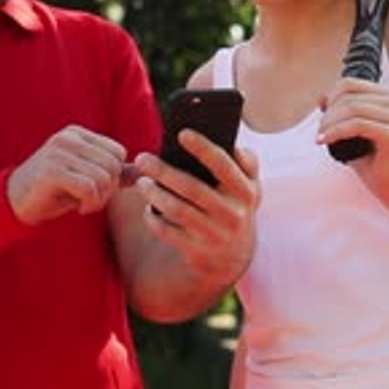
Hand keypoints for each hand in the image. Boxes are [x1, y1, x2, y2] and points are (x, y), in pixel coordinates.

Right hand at [7, 125, 126, 225]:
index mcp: (77, 134)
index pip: (117, 152)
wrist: (14, 202)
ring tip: (87, 205)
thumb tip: (143, 172)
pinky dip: (90, 203)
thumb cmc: (54, 191)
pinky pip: (88, 188)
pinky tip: (79, 208)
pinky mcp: (51, 171)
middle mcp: (68, 138)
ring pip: (103, 177)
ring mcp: (58, 152)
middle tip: (94, 202)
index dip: (115, 176)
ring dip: (100, 200)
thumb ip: (113, 173)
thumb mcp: (86, 178)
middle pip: (112, 165)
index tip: (99, 190)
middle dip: (110, 190)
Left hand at [134, 128, 258, 286]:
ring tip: (141, 181)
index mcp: (246, 190)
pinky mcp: (197, 252)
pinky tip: (147, 208)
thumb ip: (243, 160)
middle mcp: (233, 214)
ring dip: (155, 194)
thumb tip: (219, 134)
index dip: (204, 148)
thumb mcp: (247, 184)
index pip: (224, 165)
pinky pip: (168, 233)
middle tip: (142, 158)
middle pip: (193, 188)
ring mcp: (216, 235)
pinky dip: (153, 219)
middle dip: (164, 171)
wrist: (233, 255)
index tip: (182, 134)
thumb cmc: (233, 203)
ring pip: (178, 211)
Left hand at [317, 77, 388, 209]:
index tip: (321, 114)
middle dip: (328, 114)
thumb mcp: (352, 129)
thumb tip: (321, 98)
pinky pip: (356, 125)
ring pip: (351, 109)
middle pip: (348, 97)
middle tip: (320, 131)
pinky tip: (322, 140)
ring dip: (329, 123)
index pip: (349, 84)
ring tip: (321, 136)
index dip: (330, 97)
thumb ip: (340, 111)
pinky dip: (335, 132)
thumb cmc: (370, 158)